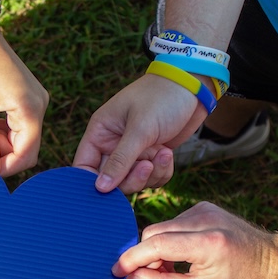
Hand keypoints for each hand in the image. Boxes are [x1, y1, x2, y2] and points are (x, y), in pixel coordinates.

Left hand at [0, 22, 47, 179]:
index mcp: (30, 108)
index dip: (4, 168)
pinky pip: (18, 125)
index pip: (26, 155)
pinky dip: (0, 131)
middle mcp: (39, 105)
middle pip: (26, 148)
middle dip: (1, 155)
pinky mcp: (26, 97)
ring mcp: (35, 100)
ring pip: (20, 138)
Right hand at [74, 75, 205, 193]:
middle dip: (130, 179)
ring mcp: (133, 152)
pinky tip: (168, 153)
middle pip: (110, 180)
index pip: (84, 166)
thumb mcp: (140, 129)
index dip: (91, 182)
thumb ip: (120, 160)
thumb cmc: (161, 98)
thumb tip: (100, 188)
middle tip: (146, 167)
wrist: (193, 86)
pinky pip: (151, 178)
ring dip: (150, 175)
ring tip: (163, 153)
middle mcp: (113, 144)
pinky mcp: (151, 156)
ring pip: (133, 181)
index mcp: (100, 132)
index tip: (107, 191)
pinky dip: (162, 171)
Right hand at [113, 201, 277, 278]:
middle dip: (145, 255)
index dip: (132, 258)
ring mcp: (204, 209)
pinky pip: (173, 223)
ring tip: (172, 270)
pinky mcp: (204, 207)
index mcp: (207, 242)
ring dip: (158, 249)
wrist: (273, 263)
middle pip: (153, 232)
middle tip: (150, 278)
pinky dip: (170, 240)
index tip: (117, 272)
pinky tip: (183, 256)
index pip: (156, 244)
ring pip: (161, 227)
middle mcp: (204, 219)